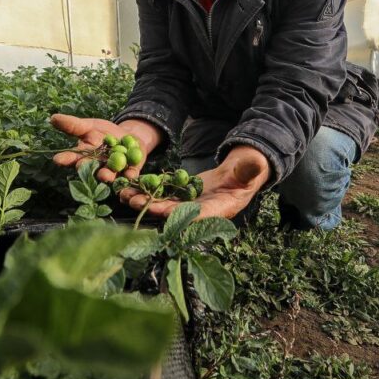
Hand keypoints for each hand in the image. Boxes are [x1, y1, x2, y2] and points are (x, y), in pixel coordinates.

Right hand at [50, 114, 162, 181]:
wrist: (130, 137)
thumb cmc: (105, 133)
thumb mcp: (90, 126)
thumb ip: (73, 125)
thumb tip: (53, 118)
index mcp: (84, 156)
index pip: (72, 158)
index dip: (65, 159)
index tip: (57, 159)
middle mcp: (96, 167)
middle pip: (89, 169)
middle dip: (85, 168)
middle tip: (80, 166)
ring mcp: (113, 172)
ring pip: (108, 175)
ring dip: (106, 176)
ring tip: (104, 175)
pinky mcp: (129, 173)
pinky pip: (129, 176)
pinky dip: (130, 175)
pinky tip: (131, 174)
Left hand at [120, 145, 269, 219]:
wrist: (243, 170)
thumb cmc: (250, 168)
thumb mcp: (252, 167)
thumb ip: (250, 167)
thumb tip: (255, 164)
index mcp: (222, 208)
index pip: (198, 214)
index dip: (178, 213)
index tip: (159, 210)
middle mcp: (204, 210)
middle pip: (175, 212)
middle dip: (153, 208)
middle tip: (132, 202)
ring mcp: (192, 204)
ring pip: (165, 205)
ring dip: (145, 201)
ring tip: (124, 195)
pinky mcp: (185, 196)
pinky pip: (164, 196)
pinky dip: (148, 192)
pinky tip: (131, 187)